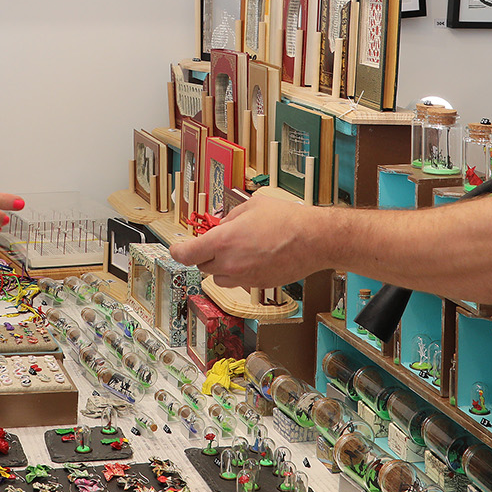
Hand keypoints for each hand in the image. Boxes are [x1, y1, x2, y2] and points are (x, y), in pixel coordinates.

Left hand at [171, 188, 321, 289]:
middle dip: (206, 254)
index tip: (177, 248)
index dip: (177, 251)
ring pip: (219, 277)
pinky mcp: (258, 285)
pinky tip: (255, 257)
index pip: (186, 255)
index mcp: (223, 241)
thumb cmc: (286, 219)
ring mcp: (244, 277)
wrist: (314, 239)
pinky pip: (238, 281)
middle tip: (219, 241)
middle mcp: (230, 263)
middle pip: (202, 266)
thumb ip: (230, 218)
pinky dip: (239, 272)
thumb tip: (222, 226)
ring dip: (221, 266)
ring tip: (239, 249)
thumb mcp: (251, 206)